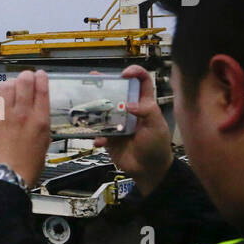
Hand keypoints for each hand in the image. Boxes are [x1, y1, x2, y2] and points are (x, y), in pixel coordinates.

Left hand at [0, 69, 51, 187]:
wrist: (5, 177)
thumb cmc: (25, 167)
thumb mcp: (43, 144)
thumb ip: (40, 125)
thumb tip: (38, 115)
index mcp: (40, 121)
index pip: (42, 90)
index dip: (41, 78)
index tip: (40, 75)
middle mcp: (22, 115)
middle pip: (24, 83)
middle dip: (26, 76)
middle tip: (25, 77)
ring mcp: (4, 116)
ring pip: (6, 87)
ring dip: (10, 83)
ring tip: (11, 85)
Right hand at [94, 64, 173, 193]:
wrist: (148, 170)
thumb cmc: (157, 147)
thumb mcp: (156, 126)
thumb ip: (147, 112)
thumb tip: (129, 105)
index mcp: (144, 104)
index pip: (142, 82)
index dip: (135, 73)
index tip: (124, 73)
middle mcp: (129, 111)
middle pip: (117, 92)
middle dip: (105, 84)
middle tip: (93, 78)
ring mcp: (118, 123)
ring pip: (103, 110)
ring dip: (94, 108)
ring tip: (86, 106)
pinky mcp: (109, 137)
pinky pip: (98, 133)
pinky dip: (97, 136)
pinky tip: (100, 140)